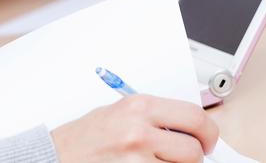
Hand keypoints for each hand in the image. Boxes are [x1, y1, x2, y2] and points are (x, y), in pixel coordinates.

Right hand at [51, 95, 217, 162]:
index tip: (207, 141)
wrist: (56, 155)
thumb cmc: (84, 137)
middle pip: (194, 150)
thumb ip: (152, 117)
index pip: (195, 117)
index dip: (208, 133)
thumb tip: (187, 129)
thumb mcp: (118, 113)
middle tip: (186, 158)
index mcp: (138, 107)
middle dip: (195, 157)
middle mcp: (138, 131)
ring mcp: (136, 160)